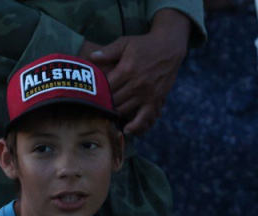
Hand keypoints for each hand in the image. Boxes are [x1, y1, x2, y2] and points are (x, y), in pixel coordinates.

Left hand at [87, 10, 190, 135]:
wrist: (170, 46)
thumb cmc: (145, 44)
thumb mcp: (125, 42)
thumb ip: (108, 51)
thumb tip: (92, 57)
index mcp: (126, 69)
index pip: (105, 88)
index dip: (95, 95)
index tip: (87, 98)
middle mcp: (136, 84)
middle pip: (113, 101)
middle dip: (102, 106)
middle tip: (92, 111)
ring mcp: (147, 93)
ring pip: (125, 110)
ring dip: (114, 114)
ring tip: (105, 117)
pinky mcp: (156, 99)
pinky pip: (144, 116)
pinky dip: (135, 125)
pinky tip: (127, 129)